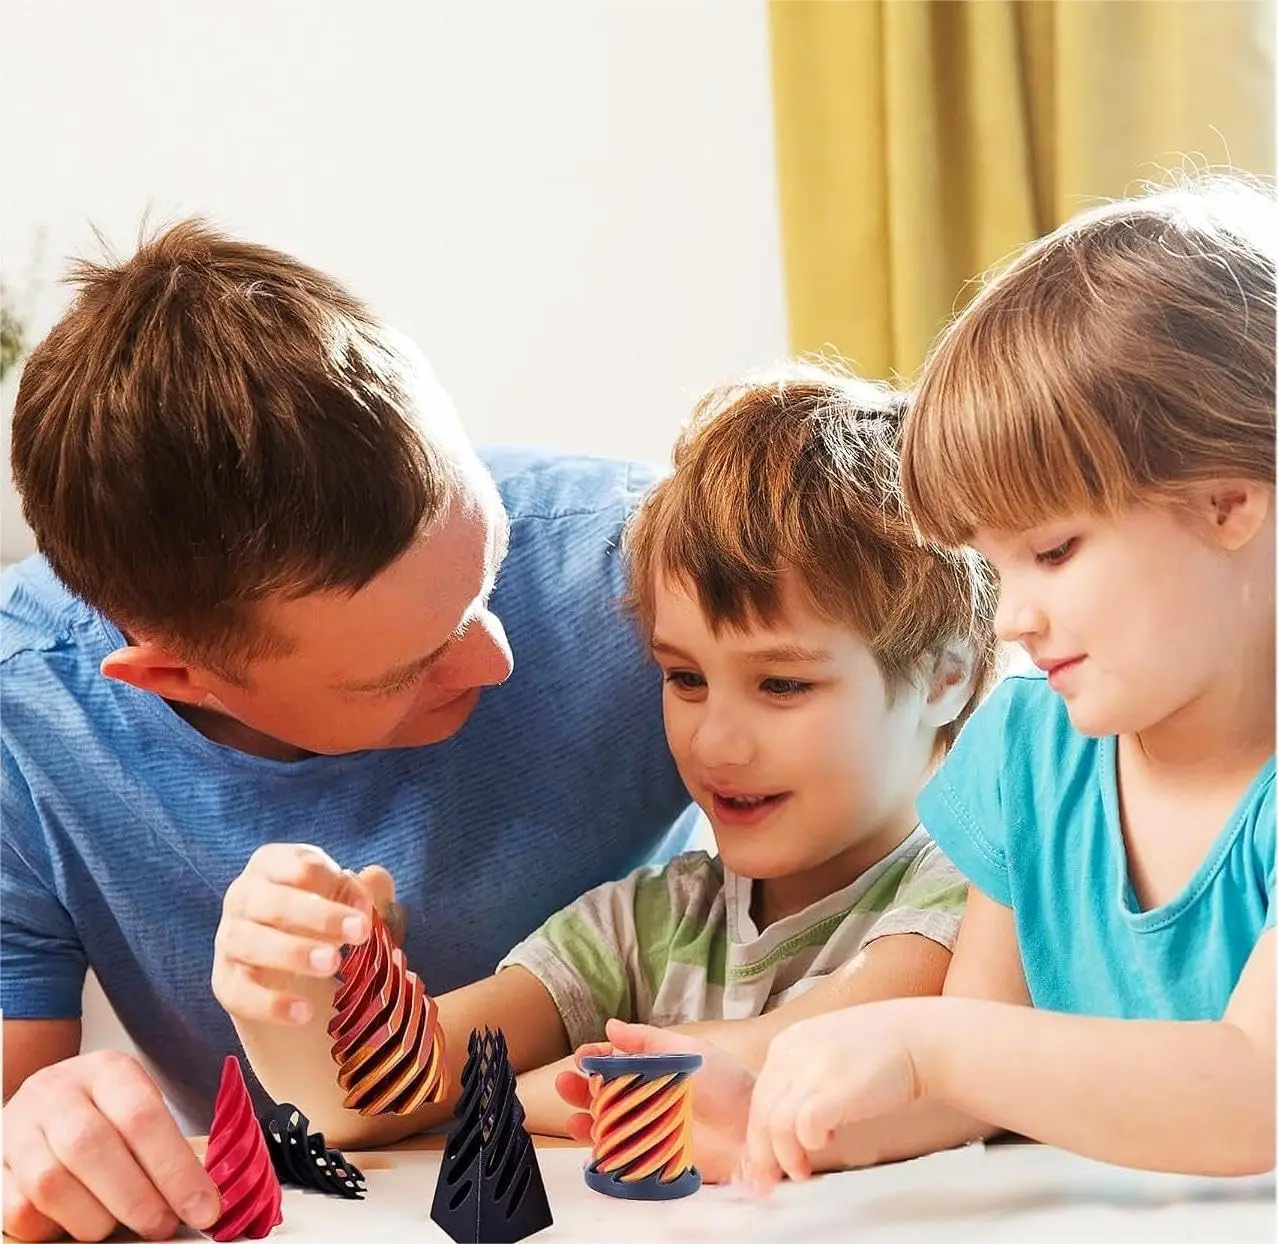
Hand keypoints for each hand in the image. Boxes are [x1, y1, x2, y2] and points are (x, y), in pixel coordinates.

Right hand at [3, 1050, 219, 1241]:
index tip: (203, 1208)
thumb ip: (164, 1145)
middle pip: (93, 1147)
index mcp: (107, 1070)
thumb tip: (199, 1201)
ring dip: (94, 1218)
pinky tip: (76, 1224)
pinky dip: (53, 1229)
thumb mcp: (139, 1105)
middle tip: (162, 1226)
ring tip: (118, 1228)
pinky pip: (18, 1211)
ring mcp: (18, 1129)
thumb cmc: (105, 1111)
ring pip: (51, 1183)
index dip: (175, 1169)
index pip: (143, 1116)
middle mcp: (57, 1092)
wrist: (44, 1102)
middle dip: (136, 1198)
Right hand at [213, 844, 393, 1024]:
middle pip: (273, 902)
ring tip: (333, 965)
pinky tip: (305, 1011)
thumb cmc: (318, 916)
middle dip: (319, 917)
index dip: (335, 884)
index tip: (365, 911)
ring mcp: (229, 938)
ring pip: (250, 942)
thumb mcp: (343, 899)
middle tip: (359, 934)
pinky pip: (240, 992)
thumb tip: (377, 878)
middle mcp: (242, 896)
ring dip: (294, 953)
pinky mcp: (225, 981)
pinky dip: (271, 1003)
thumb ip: (363, 889)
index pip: (298, 867)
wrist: (287, 966)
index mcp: (271, 865)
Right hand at [554, 1019, 755, 1184]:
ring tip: (574, 1113)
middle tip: (567, 1082)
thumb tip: (611, 1025)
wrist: (751, 1129)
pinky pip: (620, 1155)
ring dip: (585, 1117)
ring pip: (607, 1125)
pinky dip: (601, 1150)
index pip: (617, 1063)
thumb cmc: (726, 1084)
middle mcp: (649, 1100)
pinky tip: (591, 1141)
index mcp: (656, 1070)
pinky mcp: (653, 1159)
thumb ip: (646, 1039)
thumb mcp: (686, 1050)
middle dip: (581, 1088)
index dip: (597, 1059)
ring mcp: (649, 1130)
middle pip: (605, 1095)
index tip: (582, 1056)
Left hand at [744, 999, 924, 1190]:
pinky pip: (803, 1126)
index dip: (759, 1134)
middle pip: (760, 1112)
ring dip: (784, 1156)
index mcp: (788, 1042)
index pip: (758, 1096)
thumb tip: (786, 1123)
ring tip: (800, 1170)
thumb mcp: (826, 1049)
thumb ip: (802, 1077)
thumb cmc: (880, 1050)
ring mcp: (813, 1069)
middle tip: (773, 1179)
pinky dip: (809, 1143)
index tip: (765, 1160)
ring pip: (775, 1125)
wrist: (919, 1037)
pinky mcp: (835, 1089)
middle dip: (763, 1154)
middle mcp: (793, 1052)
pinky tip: (826, 1144)